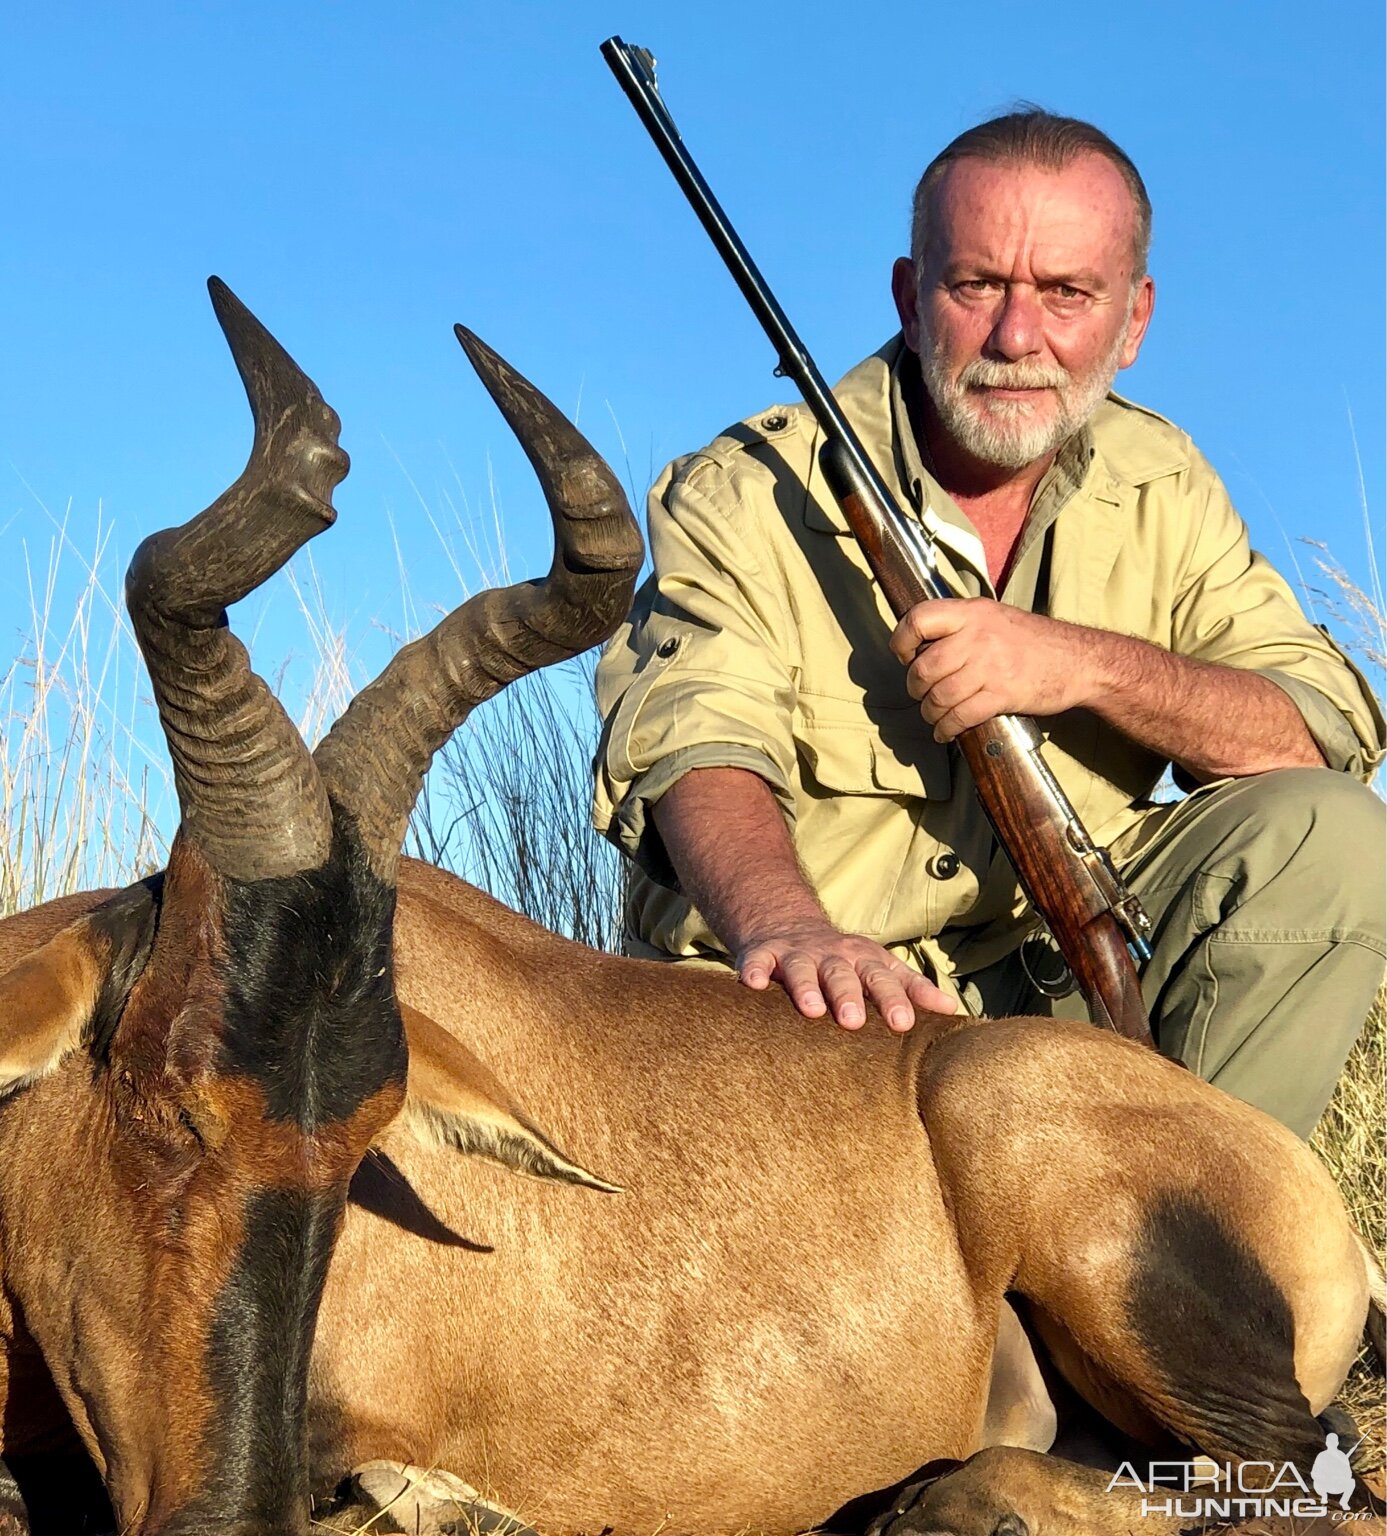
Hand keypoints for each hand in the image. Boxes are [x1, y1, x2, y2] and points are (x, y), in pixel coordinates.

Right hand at [735, 920, 957, 1031]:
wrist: (788, 923)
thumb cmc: (842, 959)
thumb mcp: (878, 967)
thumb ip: (912, 988)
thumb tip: (953, 1010)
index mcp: (863, 962)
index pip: (883, 979)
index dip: (893, 999)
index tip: (903, 1023)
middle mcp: (831, 957)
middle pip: (842, 974)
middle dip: (848, 995)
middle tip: (853, 1021)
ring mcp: (796, 955)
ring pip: (802, 969)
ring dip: (805, 986)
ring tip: (810, 1009)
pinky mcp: (763, 954)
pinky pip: (756, 961)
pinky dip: (753, 970)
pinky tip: (750, 983)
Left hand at [889, 599, 1095, 741]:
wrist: (1079, 660)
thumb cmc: (1034, 641)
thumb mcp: (995, 618)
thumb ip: (961, 627)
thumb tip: (921, 647)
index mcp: (972, 612)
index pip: (919, 618)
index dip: (902, 640)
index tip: (904, 656)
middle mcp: (978, 636)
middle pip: (924, 667)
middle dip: (915, 687)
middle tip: (921, 693)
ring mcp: (990, 666)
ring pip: (939, 696)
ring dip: (930, 712)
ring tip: (934, 715)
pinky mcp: (1002, 695)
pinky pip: (960, 716)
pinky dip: (946, 728)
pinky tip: (945, 732)